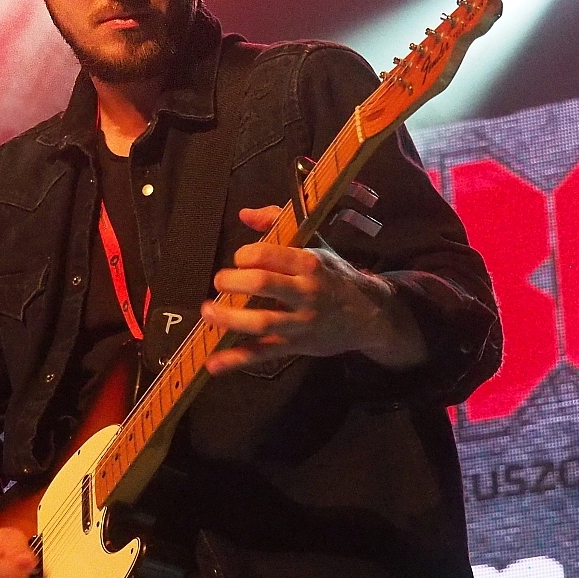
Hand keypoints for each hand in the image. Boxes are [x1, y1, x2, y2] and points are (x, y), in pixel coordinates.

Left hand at [202, 205, 427, 376]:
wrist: (370, 314)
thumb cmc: (335, 275)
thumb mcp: (315, 245)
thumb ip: (278, 224)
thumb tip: (244, 213)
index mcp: (309, 263)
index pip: (269, 254)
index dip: (246, 255)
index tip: (240, 259)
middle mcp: (306, 292)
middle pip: (263, 284)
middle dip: (233, 282)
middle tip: (219, 281)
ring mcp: (301, 322)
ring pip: (262, 322)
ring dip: (229, 318)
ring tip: (208, 312)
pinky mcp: (297, 345)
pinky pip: (264, 353)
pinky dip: (237, 359)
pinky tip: (213, 363)